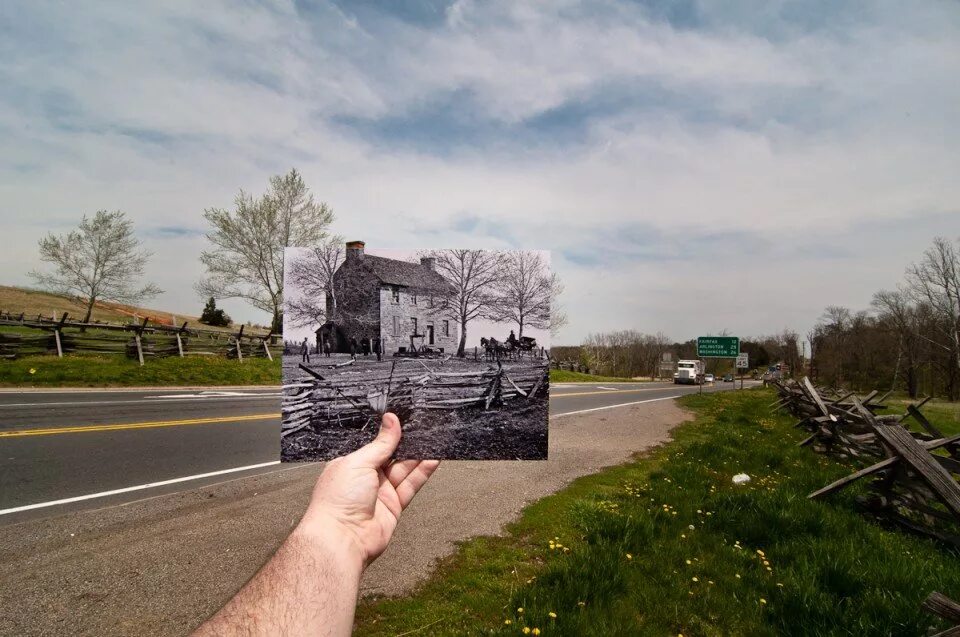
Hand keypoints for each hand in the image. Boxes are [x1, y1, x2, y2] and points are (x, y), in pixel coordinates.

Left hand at [299, 413, 439, 566]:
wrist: (343, 537)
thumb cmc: (339, 499)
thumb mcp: (360, 461)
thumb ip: (381, 443)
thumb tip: (391, 420)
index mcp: (351, 464)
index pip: (374, 445)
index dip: (389, 434)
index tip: (405, 421)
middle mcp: (365, 478)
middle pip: (391, 457)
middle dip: (407, 444)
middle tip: (423, 429)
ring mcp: (380, 493)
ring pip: (403, 470)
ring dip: (418, 457)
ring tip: (433, 440)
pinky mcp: (394, 506)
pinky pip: (410, 486)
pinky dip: (422, 473)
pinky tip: (433, 460)